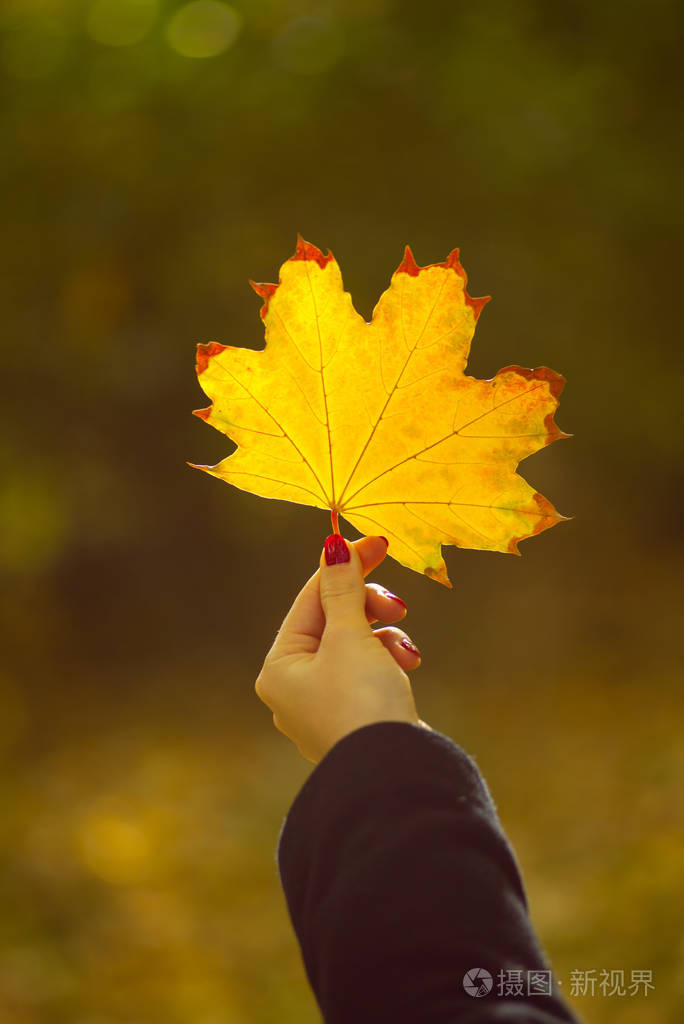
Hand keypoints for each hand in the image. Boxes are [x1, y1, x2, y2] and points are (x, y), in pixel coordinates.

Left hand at [255, 535, 423, 762]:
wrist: (394, 772)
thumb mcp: (350, 637)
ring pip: (356, 644)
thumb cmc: (362, 702)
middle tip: (396, 603)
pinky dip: (389, 662)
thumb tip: (332, 545)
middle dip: (369, 608)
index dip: (345, 566)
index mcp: (280, 666)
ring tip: (403, 652)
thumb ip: (343, 589)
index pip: (311, 598)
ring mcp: (325, 704)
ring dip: (385, 637)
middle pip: (334, 620)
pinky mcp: (356, 715)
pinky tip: (407, 668)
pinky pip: (370, 671)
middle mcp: (295, 687)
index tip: (377, 543)